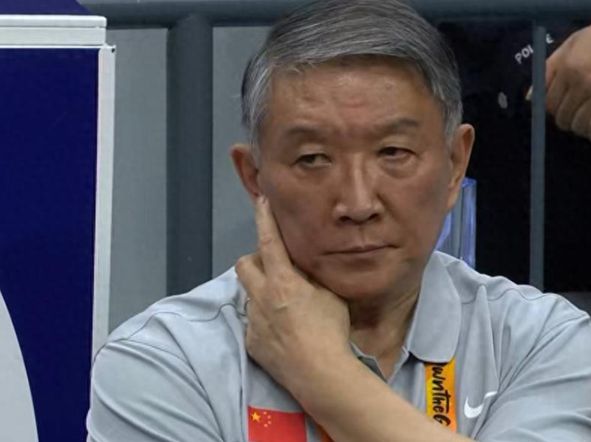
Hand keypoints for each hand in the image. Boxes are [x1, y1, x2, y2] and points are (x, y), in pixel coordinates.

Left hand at [235, 196, 350, 394]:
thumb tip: (305, 265)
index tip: (261, 201)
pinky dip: (265, 322)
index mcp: (283, 281)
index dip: (264, 219)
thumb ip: (313, 277)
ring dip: (261, 293)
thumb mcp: (330, 295)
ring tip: (283, 306)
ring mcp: (254, 321)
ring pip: (249, 295)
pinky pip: (254, 323)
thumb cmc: (331, 331)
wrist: (320, 373)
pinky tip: (283, 334)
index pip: (268, 241)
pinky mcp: (252, 343)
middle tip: (273, 268)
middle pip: (244, 265)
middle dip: (254, 260)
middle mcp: (262, 297)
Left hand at [546, 18, 590, 143]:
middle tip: (576, 118)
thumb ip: (550, 68)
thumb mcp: (576, 43)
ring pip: (578, 124)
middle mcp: (581, 79)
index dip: (552, 110)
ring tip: (588, 125)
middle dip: (566, 120)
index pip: (547, 102)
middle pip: (562, 115)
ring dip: (581, 129)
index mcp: (568, 64)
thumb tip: (530, 97)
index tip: (561, 111)